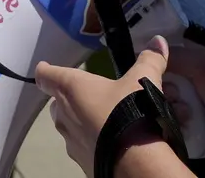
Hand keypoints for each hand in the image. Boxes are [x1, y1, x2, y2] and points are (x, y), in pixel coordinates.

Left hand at [36, 36, 171, 177]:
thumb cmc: (129, 112)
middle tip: (90, 95)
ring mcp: (71, 141)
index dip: (46, 70)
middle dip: (70, 98)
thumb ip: (149, 60)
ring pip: (69, 126)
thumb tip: (158, 41)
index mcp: (71, 88)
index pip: (46, 75)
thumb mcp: (143, 82)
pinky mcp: (82, 162)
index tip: (46, 67)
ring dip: (83, 121)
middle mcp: (64, 114)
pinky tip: (114, 141)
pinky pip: (83, 146)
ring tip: (108, 119)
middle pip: (57, 102)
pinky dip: (94, 141)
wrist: (133, 163)